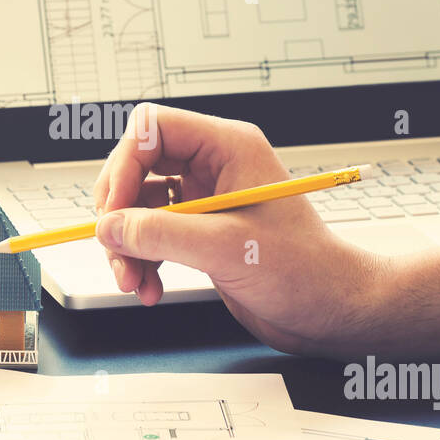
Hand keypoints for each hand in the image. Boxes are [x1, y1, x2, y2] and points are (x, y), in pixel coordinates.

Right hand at [92, 104, 389, 353]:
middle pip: (137, 166)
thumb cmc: (303, 270)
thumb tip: (109, 228)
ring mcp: (206, 198)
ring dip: (128, 244)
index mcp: (228, 147)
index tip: (115, 210)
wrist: (330, 310)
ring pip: (139, 205)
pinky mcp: (201, 230)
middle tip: (116, 250)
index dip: (125, 164)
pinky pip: (152, 233)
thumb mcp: (226, 248)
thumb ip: (161, 234)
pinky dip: (143, 259)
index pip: (153, 129)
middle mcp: (214, 166)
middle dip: (120, 212)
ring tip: (134, 282)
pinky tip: (150, 288)